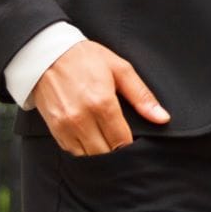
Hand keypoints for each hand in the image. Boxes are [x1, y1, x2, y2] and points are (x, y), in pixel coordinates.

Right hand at [30, 40, 169, 155]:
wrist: (47, 54)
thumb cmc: (87, 59)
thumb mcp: (120, 69)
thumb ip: (142, 96)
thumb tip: (162, 118)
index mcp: (102, 103)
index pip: (122, 141)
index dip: (132, 145)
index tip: (135, 141)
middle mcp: (82, 118)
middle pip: (105, 152)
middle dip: (117, 151)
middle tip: (122, 142)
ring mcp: (65, 126)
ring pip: (88, 157)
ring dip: (100, 153)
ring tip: (108, 142)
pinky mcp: (54, 129)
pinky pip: (72, 152)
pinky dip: (83, 150)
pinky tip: (91, 139)